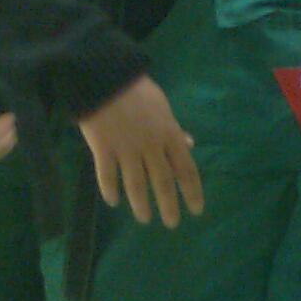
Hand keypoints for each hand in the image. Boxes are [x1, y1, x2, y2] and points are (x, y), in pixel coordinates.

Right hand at [78, 75, 203, 226]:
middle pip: (163, 182)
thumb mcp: (162, 107)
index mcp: (169, 134)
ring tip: (144, 219)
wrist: (105, 76)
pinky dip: (110, 190)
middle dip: (169, 206)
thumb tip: (189, 144)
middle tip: (172, 224)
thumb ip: (174, 129)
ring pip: (136, 184)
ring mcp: (127, 149)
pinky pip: (107, 176)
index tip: (196, 210)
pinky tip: (113, 201)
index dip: (192, 192)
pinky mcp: (103, 149)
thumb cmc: (136, 90)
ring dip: (141, 204)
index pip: (186, 169)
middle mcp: (151, 146)